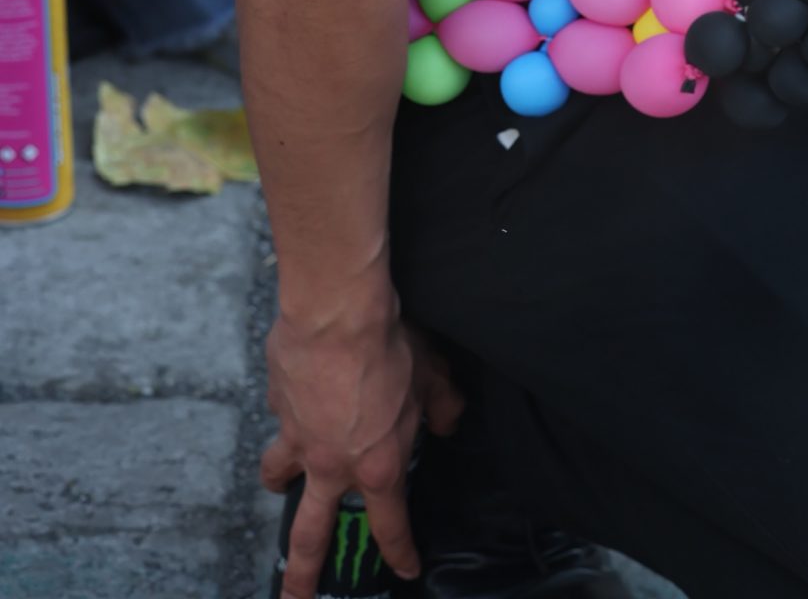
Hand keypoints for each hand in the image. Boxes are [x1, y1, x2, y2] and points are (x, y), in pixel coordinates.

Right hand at [261, 300, 463, 596]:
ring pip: (279, 477)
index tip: (405, 570)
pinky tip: (294, 394)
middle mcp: (333, 465)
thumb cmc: (391, 346)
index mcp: (378, 466)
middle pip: (310, 539)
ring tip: (280, 486)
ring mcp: (298, 438)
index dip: (400, 552)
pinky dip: (286, 413)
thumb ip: (445, 408)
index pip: (390, 526)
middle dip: (301, 579)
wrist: (338, 313)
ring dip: (279, 485)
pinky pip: (279, 418)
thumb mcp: (433, 378)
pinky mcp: (276, 405)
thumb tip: (451, 422)